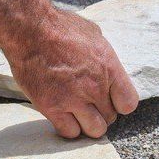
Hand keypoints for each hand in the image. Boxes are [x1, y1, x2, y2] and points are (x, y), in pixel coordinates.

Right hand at [6, 9, 138, 138]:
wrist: (29, 30)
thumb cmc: (59, 27)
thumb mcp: (93, 35)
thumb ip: (104, 57)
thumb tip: (106, 66)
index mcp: (108, 68)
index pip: (128, 103)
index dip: (120, 104)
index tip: (111, 100)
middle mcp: (95, 87)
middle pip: (110, 118)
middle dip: (101, 113)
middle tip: (89, 105)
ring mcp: (73, 100)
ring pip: (94, 130)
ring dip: (87, 124)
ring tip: (77, 113)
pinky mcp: (52, 107)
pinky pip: (69, 132)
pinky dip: (68, 127)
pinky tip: (62, 115)